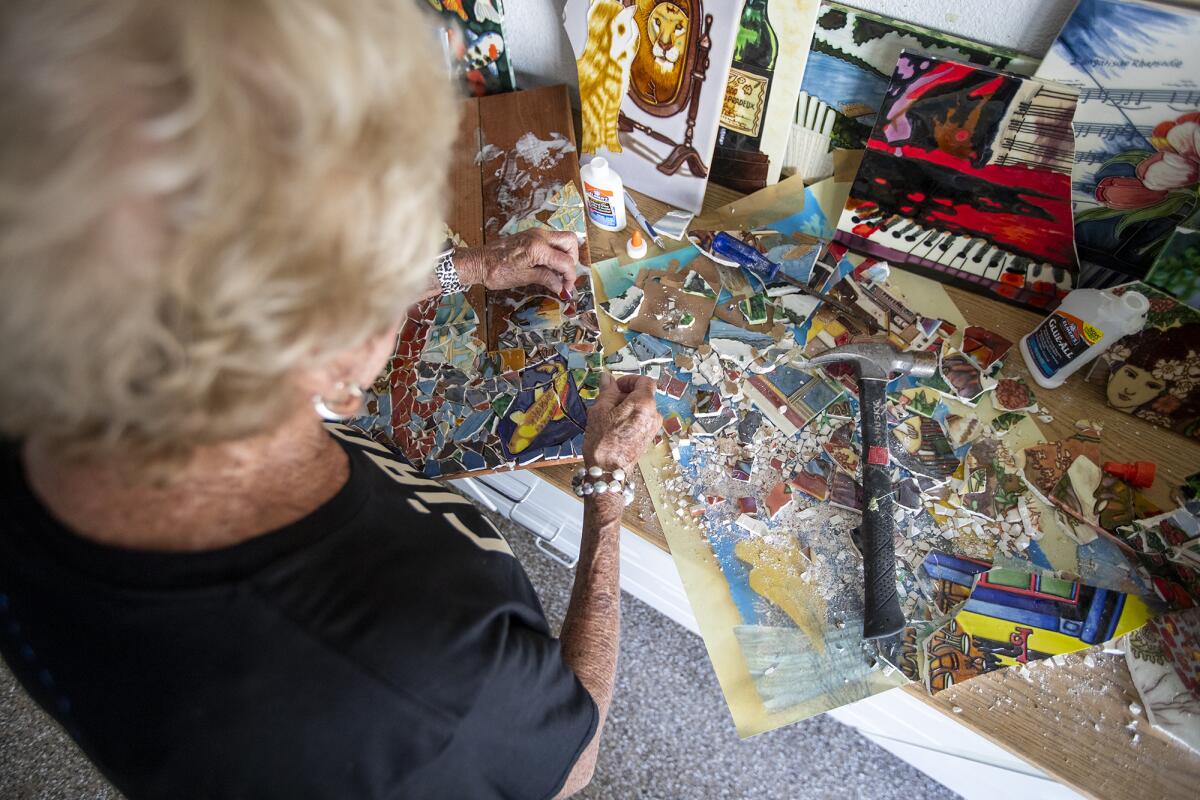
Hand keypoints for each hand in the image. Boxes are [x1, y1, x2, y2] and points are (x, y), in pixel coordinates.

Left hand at [455, 229, 579, 296]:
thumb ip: (546, 279)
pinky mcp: (531, 235)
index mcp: (538, 248)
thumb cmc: (497, 271)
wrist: (479, 261)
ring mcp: (535, 233)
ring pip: (561, 239)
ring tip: (556, 273)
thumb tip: (562, 288)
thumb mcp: (524, 278)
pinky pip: (551, 240)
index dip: (570, 276)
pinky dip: (555, 252)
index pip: (566, 261)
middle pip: (570, 241)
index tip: (567, 288)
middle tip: (565, 276)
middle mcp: (539, 236)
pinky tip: (548, 266)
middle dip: (572, 259)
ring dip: (564, 255)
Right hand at [583, 374, 661, 472]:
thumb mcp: (600, 410)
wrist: (608, 471)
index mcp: (644, 403)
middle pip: (642, 395)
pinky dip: (628, 418)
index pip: (645, 381)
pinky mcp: (648, 438)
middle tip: (606, 401)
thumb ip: (607, 391)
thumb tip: (607, 378)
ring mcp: (652, 428)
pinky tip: (612, 426)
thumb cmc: (603, 441)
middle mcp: (654, 415)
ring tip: (606, 416)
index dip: (629, 380)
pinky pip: (640, 420)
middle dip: (624, 394)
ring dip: (625, 407)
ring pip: (640, 408)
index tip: (615, 386)